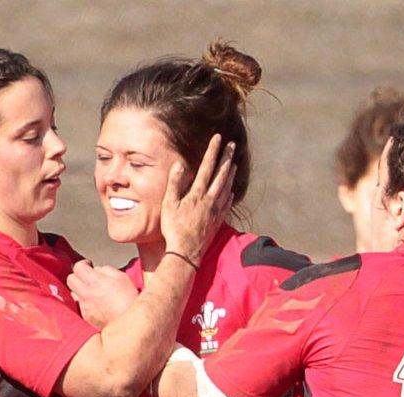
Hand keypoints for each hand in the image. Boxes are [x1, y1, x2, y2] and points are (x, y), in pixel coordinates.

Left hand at [67, 259, 137, 328]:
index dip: (83, 264)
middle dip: (77, 276)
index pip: (77, 267)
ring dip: (80, 290)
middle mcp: (86, 293)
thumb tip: (96, 270)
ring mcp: (84, 306)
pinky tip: (97, 304)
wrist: (130, 322)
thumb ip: (106, 270)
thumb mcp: (122, 277)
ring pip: (73, 293)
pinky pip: (80, 305)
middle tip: (87, 277)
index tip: (88, 265)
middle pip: (70, 279)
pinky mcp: (86, 316)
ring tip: (93, 291)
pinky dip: (86, 302)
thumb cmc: (129, 299)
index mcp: (95, 281)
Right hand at [160, 134, 235, 265]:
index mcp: (196, 193)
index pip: (206, 167)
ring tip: (234, 164)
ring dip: (230, 175)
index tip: (218, 138)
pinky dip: (229, 195)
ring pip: (226, 188)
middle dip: (226, 158)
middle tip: (232, 145)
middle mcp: (209, 200)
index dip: (212, 151)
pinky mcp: (217, 221)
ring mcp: (215, 211)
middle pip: (220, 175)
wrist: (185, 251)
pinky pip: (226, 205)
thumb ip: (174, 183)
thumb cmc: (173, 228)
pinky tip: (231, 191)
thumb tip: (179, 165)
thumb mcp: (169, 204)